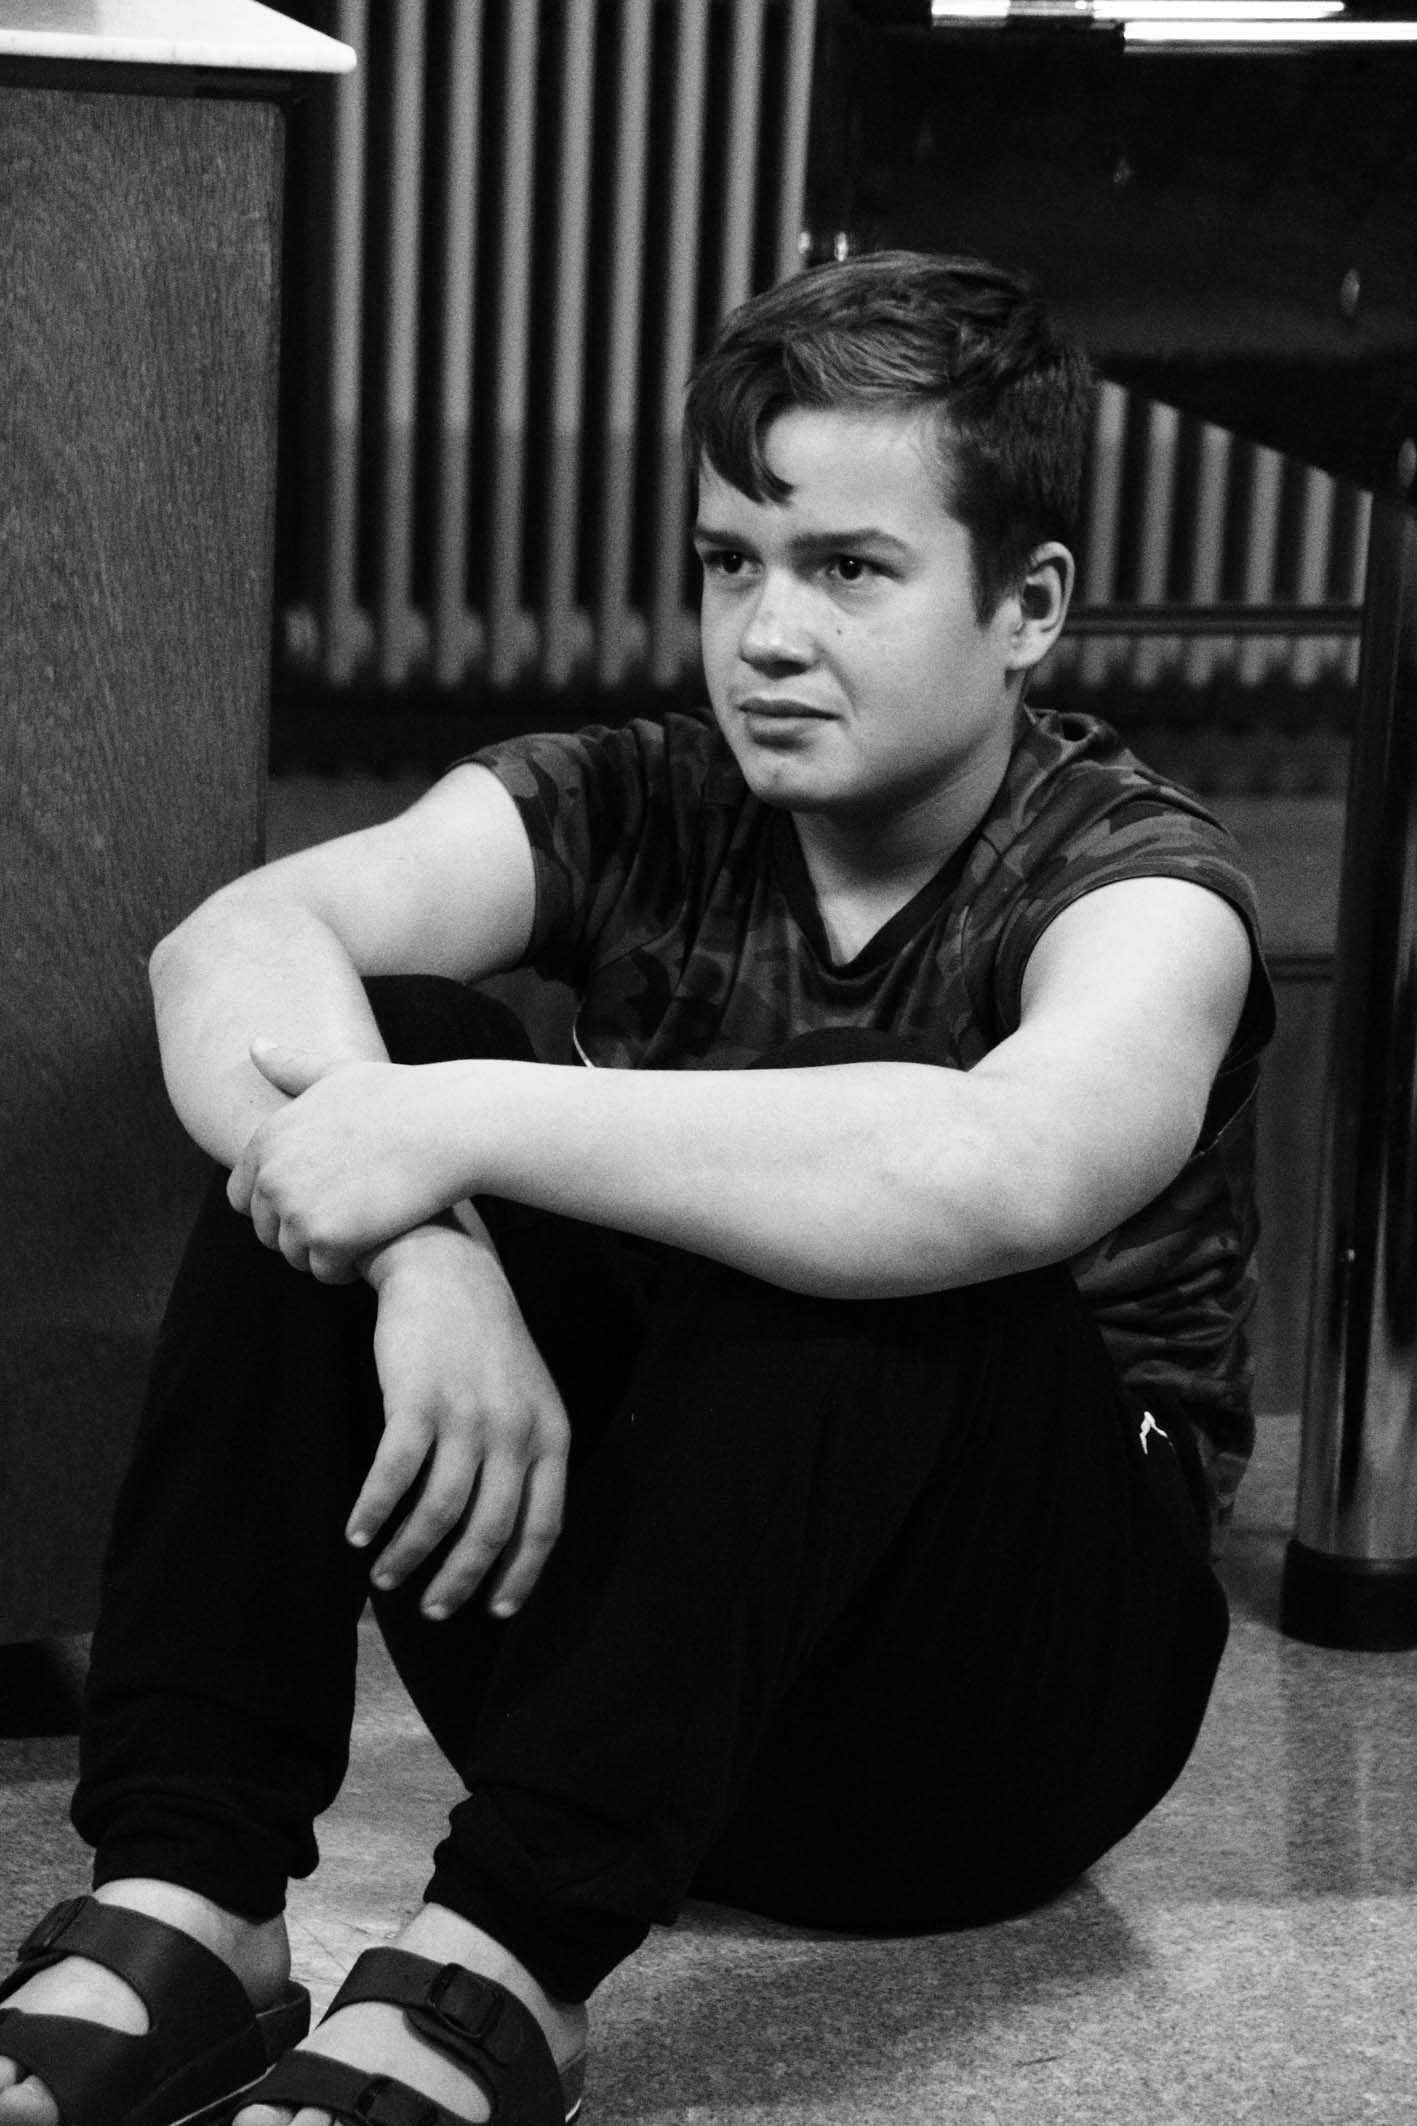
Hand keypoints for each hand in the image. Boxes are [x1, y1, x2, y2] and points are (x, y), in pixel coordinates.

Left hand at [227, 1040, 467, 1280]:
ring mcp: (296, 1208)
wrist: (448, 1126)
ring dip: (326, 1252)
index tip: (320, 1199)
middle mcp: (272, 1174)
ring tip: (365, 1231)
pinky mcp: (328, 1238)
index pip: (243, 1195)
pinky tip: (375, 1244)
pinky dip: (347, 1267)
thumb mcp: (339, 1074)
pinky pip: (324, 1271)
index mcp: (267, 1138)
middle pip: (268, 1231)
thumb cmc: (402, 1096)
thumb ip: (292, 1066)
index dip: (279, 1205)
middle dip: (301, 1232)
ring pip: (295, 1254)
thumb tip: (255, 1044)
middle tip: (350, 1218)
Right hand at [352, 1222, 569, 1617]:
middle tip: (431, 1609)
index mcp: (551, 1435)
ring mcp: (466, 1416)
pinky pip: (394, 1476)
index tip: (493, 1612)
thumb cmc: (483, 1343)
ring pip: (439, 1513)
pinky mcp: (417, 1401)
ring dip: (408, 1554)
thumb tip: (506, 1531)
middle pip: (489, 1531)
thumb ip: (526, 1455)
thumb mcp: (528, 1396)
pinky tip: (357, 1532)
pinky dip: (374, 1512)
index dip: (518, 1576)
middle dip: (458, 1582)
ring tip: (386, 1576)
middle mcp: (515, 1431)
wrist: (446, 1272)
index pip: (543, 1525)